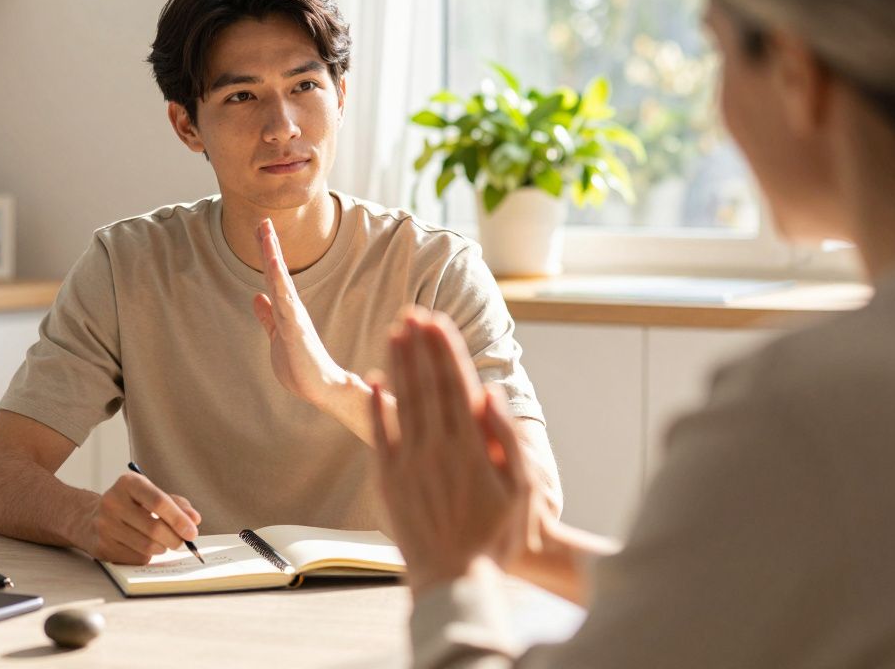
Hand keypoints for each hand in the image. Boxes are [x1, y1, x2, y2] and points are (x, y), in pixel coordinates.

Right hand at [80, 472, 201, 564]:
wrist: (90, 518)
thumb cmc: (130, 505)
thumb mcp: (151, 495)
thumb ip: (176, 504)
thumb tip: (194, 520)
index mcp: (128, 483)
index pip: (159, 501)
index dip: (179, 519)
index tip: (192, 532)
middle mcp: (112, 502)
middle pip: (154, 528)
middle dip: (175, 539)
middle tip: (183, 542)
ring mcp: (104, 526)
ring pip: (147, 546)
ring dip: (162, 548)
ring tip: (163, 543)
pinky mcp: (101, 546)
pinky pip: (136, 558)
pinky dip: (147, 556)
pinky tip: (143, 547)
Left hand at [252, 219, 347, 404]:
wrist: (322, 390)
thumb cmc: (302, 366)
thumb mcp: (277, 336)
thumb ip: (268, 317)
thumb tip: (257, 297)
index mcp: (287, 311)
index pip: (273, 278)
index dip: (266, 255)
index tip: (261, 231)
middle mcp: (292, 309)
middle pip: (277, 272)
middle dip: (269, 247)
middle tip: (263, 221)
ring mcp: (295, 318)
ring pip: (281, 282)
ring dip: (273, 257)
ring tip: (266, 234)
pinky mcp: (296, 330)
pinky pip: (285, 302)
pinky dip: (279, 284)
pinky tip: (272, 267)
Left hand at [370, 309, 539, 595]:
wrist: (455, 581)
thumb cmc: (495, 538)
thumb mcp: (519, 489)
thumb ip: (505, 439)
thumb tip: (491, 394)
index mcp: (470, 448)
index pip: (455, 385)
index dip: (445, 350)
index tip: (438, 321)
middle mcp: (436, 450)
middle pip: (426, 386)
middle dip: (419, 346)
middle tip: (412, 312)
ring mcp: (409, 465)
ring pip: (401, 403)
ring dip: (398, 364)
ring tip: (394, 332)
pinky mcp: (388, 482)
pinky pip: (380, 435)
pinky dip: (377, 406)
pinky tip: (374, 380)